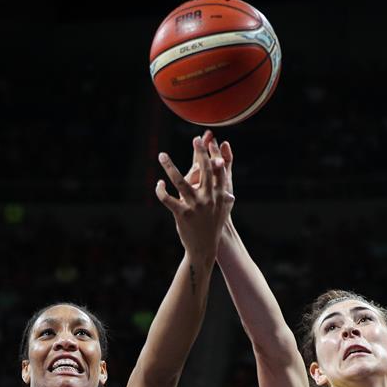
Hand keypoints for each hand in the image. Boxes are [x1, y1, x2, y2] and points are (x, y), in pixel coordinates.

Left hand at [156, 135, 234, 261]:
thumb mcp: (222, 208)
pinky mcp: (182, 214)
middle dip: (200, 154)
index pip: (219, 170)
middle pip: (205, 171)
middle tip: (196, 139)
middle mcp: (209, 198)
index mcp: (219, 195)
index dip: (214, 154)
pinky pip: (168, 199)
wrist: (204, 247)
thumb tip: (227, 179)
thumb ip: (223, 192)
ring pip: (180, 182)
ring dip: (170, 166)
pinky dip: (161, 190)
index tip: (210, 140)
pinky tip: (159, 184)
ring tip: (162, 154)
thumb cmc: (212, 225)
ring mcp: (195, 206)